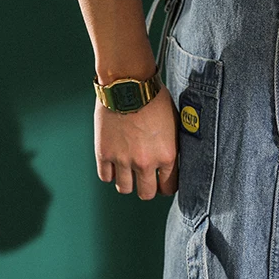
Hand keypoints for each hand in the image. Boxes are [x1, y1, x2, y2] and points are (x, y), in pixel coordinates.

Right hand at [94, 85, 178, 199]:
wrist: (128, 84)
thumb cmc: (155, 99)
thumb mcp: (175, 124)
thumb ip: (173, 146)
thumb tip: (174, 160)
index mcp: (167, 156)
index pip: (169, 187)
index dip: (166, 187)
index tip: (163, 184)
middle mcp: (146, 162)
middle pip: (146, 193)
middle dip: (147, 189)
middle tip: (146, 181)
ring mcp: (123, 160)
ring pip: (124, 189)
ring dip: (127, 183)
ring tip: (128, 173)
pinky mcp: (104, 153)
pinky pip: (106, 176)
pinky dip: (110, 173)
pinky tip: (114, 164)